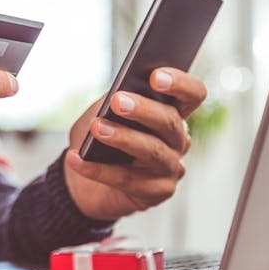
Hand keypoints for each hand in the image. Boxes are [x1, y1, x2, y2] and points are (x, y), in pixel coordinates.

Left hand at [64, 68, 206, 220]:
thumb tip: (119, 95)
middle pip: (171, 122)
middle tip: (118, 101)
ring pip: (153, 151)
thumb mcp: (102, 112)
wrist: (81, 181)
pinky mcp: (157, 193)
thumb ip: (113, 101)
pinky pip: (129, 180)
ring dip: (123, 138)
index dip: (180, 84)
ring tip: (97, 128)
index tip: (154, 76)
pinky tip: (76, 159)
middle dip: (144, 110)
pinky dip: (99, 170)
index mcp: (172, 112)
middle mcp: (178, 141)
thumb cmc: (97, 139)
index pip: (192, 94)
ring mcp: (171, 169)